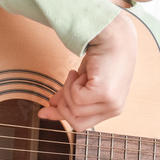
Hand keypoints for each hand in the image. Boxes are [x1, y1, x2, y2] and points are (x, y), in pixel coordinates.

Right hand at [39, 12, 136, 130]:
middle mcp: (115, 108)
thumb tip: (47, 110)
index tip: (44, 111)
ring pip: (74, 109)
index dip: (62, 116)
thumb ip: (69, 98)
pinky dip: (73, 83)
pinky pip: (76, 98)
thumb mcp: (83, 81)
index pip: (82, 124)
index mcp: (113, 108)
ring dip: (70, 89)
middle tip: (65, 84)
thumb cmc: (101, 55)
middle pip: (76, 123)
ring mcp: (112, 103)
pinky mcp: (105, 94)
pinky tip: (83, 72)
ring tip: (79, 74)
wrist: (112, 36)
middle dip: (63, 105)